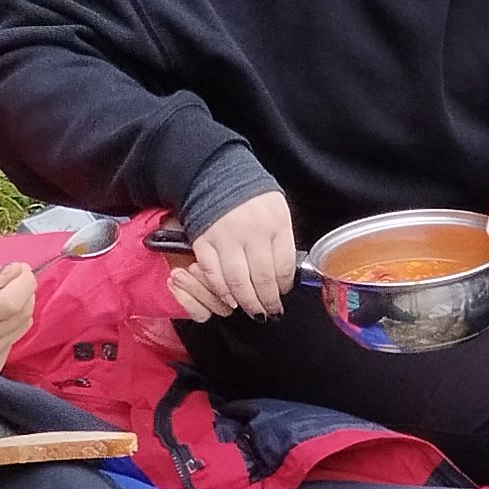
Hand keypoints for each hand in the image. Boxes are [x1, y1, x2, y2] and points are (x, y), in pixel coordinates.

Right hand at [0, 265, 37, 400]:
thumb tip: (13, 271)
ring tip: (0, 301)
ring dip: (19, 310)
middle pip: (20, 315)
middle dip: (25, 292)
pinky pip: (10, 344)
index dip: (24, 283)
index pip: (9, 302)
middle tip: (14, 281)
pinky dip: (8, 328)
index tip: (21, 269)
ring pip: (20, 329)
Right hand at [186, 191, 295, 318]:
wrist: (216, 175)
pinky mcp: (203, 241)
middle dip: (268, 302)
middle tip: (270, 312)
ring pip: (237, 282)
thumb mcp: (277, 210)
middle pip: (262, 279)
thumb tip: (285, 274)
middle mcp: (252, 232)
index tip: (282, 294)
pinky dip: (221, 291)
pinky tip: (230, 299)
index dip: (284, 287)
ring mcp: (226, 237)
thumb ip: (281, 240)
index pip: (283, 266)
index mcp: (275, 223)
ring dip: (247, 302)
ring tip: (254, 311)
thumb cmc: (252, 196)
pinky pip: (213, 274)